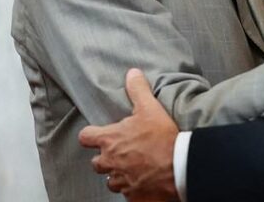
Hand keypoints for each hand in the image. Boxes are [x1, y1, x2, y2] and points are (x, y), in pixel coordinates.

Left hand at [79, 69, 179, 200]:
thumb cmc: (161, 138)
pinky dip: (131, 188)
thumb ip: (138, 90)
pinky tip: (142, 181)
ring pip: (109, 179)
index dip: (91, 135)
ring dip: (117, 174)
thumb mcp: (150, 108)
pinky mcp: (131, 194)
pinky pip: (126, 193)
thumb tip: (132, 73)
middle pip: (96, 162)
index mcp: (110, 140)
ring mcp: (120, 180)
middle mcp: (110, 161)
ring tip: (131, 167)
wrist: (178, 166)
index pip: (85, 137)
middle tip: (121, 151)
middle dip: (105, 157)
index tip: (98, 134)